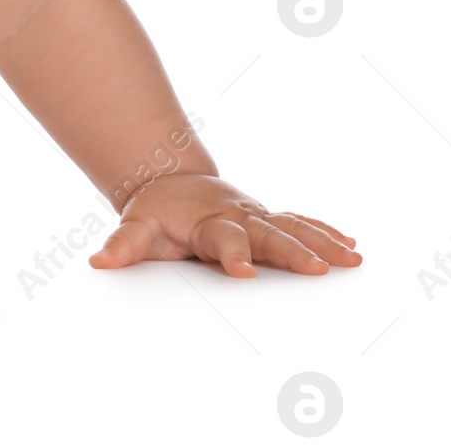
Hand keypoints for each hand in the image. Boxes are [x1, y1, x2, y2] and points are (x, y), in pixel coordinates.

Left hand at [88, 173, 362, 276]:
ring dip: (322, 242)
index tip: (244, 270)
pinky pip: (299, 224)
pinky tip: (351, 246)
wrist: (170, 179)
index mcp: (207, 222)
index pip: (222, 239)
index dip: (232, 253)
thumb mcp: (137, 225)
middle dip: (292, 251)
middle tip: (316, 269)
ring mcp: (256, 216)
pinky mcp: (267, 218)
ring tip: (351, 258)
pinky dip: (324, 232)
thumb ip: (123, 244)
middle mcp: (237, 216)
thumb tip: (99, 261)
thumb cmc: (158, 211)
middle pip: (268, 234)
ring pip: (292, 227)